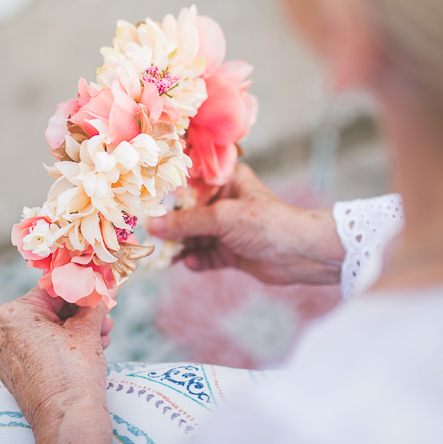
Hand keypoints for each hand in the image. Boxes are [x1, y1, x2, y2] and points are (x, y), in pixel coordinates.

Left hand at [0, 287, 112, 443]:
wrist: (67, 419)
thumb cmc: (73, 374)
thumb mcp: (87, 329)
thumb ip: (92, 302)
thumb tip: (102, 286)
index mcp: (12, 314)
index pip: (51, 289)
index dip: (80, 288)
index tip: (99, 288)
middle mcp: (1, 332)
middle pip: (48, 311)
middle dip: (80, 313)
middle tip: (105, 315)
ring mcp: (5, 354)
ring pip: (46, 330)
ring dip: (76, 330)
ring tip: (103, 335)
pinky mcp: (13, 372)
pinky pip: (39, 348)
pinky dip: (62, 345)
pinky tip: (90, 347)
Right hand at [147, 164, 344, 284]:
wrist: (300, 255)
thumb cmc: (266, 223)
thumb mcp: (222, 218)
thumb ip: (185, 222)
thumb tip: (151, 226)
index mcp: (225, 180)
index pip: (188, 183)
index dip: (166, 193)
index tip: (141, 202)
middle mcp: (224, 201)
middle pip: (186, 212)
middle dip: (169, 225)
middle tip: (147, 235)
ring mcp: (226, 228)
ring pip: (193, 236)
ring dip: (179, 246)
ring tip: (162, 255)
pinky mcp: (230, 252)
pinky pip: (204, 255)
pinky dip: (196, 260)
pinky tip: (190, 263)